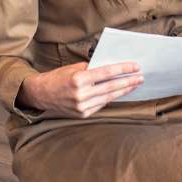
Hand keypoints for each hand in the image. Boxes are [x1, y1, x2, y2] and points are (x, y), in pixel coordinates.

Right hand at [16, 60, 142, 117]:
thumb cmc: (58, 77)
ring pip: (108, 97)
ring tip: (134, 85)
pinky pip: (101, 105)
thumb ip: (92, 68)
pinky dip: (111, 98)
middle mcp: (80, 94)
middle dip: (128, 81)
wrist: (41, 94)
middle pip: (111, 87)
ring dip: (123, 91)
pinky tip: (119, 93)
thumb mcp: (74, 68)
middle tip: (140, 77)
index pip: (106, 73)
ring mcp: (81, 106)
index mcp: (78, 78)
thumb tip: (112, 68)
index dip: (123, 69)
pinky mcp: (82, 114)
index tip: (135, 66)